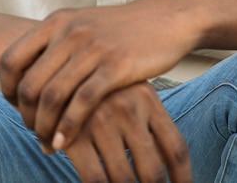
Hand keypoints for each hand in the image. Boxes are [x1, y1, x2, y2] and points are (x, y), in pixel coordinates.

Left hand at [0, 0, 198, 149]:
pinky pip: (82, 103)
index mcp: (56, 22)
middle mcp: (69, 32)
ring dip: (44, 127)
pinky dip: (68, 127)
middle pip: (29, 83)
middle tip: (32, 130)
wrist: (162, 20)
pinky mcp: (115, 66)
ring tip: (46, 142)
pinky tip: (65, 142)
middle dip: (25, 115)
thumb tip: (26, 76)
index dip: (6, 88)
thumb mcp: (80, 25)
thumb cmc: (117, 29)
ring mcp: (92, 48)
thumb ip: (54, 44)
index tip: (15, 107)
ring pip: (52, 96)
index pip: (12, 59)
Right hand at [64, 82, 191, 182]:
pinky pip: (95, 180)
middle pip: (153, 172)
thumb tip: (169, 165)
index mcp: (147, 98)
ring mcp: (100, 122)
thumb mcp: (128, 91)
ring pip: (125, 180)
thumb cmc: (99, 87)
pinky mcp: (74, 135)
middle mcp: (127, 109)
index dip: (184, 178)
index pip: (176, 149)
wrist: (53, 66)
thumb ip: (148, 123)